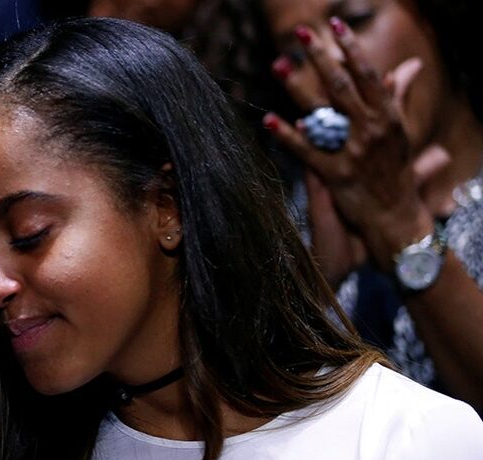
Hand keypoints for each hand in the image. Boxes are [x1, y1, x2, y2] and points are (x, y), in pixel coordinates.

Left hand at [264, 18, 434, 267]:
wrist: (395, 217)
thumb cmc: (395, 171)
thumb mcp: (401, 131)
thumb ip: (398, 96)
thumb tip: (409, 66)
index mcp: (387, 116)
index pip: (368, 74)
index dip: (352, 48)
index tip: (335, 24)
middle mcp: (371, 130)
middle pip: (343, 86)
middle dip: (322, 58)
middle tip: (303, 35)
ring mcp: (353, 152)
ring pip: (323, 113)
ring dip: (298, 88)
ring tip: (279, 65)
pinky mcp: (335, 175)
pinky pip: (307, 151)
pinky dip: (288, 135)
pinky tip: (268, 121)